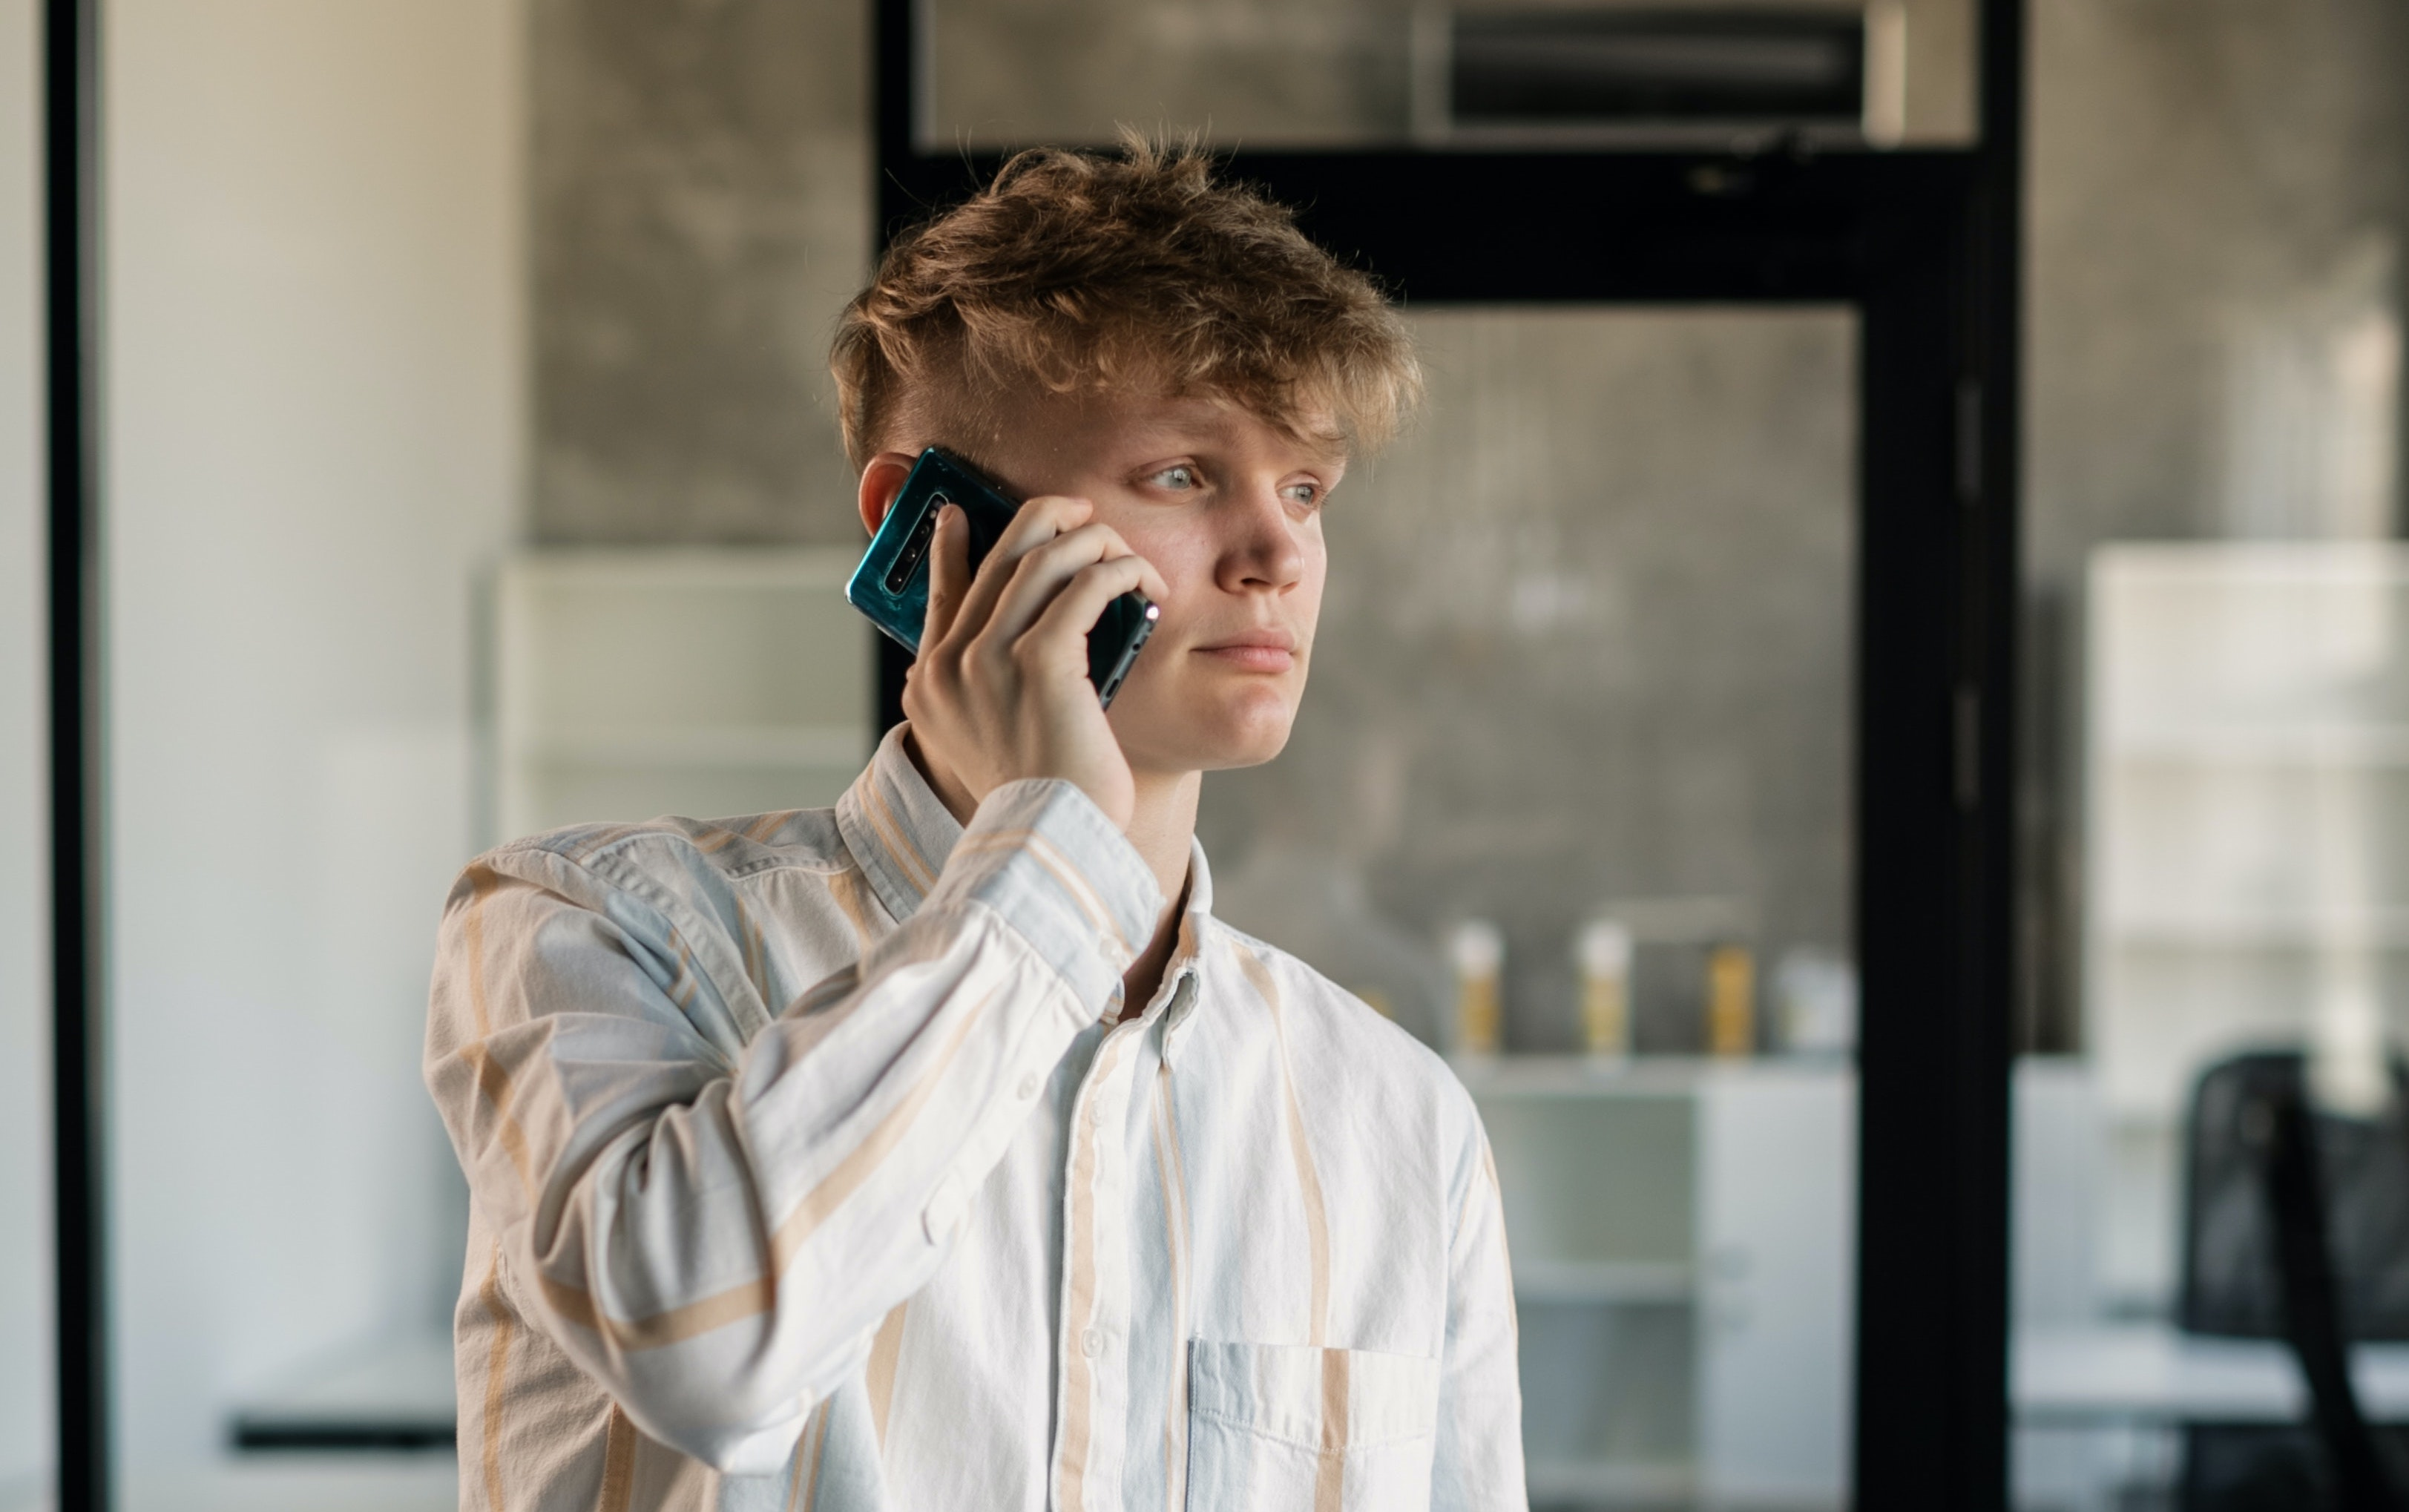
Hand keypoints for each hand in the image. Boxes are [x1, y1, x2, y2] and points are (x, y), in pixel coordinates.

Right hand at [900, 495, 1168, 829]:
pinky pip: (1084, 589)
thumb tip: (1020, 641)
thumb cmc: (1037, 802)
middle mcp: (949, 666)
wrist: (1047, 843)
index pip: (938, 595)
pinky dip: (1118, 572)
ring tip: (1124, 554)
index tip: (961, 515)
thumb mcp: (992, 746)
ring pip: (1043, 559)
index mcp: (929, 686)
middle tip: (1081, 515)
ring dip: (1093, 543)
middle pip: (997, 557)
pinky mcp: (1039, 663)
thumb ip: (988, 693)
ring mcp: (988, 661)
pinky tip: (1142, 580)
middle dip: (1045, 521)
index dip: (949, 547)